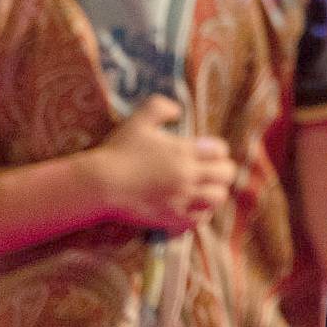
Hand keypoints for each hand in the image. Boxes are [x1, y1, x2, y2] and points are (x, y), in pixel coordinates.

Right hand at [89, 95, 236, 233]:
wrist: (100, 185)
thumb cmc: (119, 150)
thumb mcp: (140, 118)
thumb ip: (161, 106)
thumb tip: (178, 110)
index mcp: (184, 151)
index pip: (221, 151)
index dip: (217, 150)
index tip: (206, 152)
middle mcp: (188, 175)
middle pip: (226, 174)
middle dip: (223, 170)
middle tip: (211, 170)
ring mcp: (181, 199)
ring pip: (217, 198)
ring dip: (215, 192)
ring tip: (205, 189)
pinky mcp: (170, 219)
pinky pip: (199, 220)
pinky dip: (201, 214)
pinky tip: (193, 208)